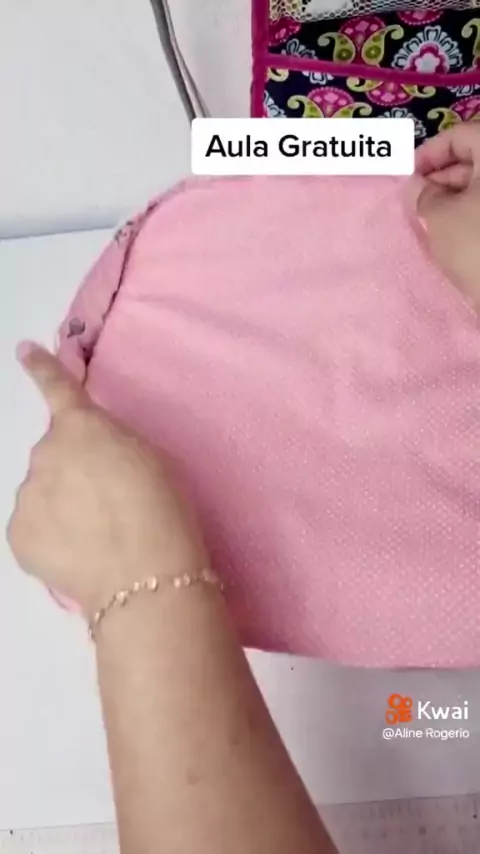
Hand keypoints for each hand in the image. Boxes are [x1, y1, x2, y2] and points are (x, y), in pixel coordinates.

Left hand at [7, 344, 205, 614]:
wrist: (144, 574)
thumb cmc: (163, 509)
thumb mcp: (150, 457)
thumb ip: (112, 443)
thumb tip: (92, 454)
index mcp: (82, 426)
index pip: (58, 388)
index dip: (41, 368)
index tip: (23, 350)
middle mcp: (44, 453)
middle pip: (54, 454)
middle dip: (73, 470)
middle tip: (108, 502)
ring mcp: (25, 495)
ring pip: (41, 492)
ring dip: (62, 505)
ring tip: (97, 536)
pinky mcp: (17, 535)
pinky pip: (33, 527)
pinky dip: (52, 538)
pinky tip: (79, 554)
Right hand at [415, 124, 479, 308]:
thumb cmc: (476, 244)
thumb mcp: (439, 216)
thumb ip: (423, 194)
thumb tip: (416, 186)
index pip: (462, 134)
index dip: (431, 151)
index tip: (409, 174)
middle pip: (476, 158)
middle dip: (443, 176)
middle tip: (417, 199)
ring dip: (456, 196)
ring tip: (431, 219)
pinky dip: (471, 213)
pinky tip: (453, 232)